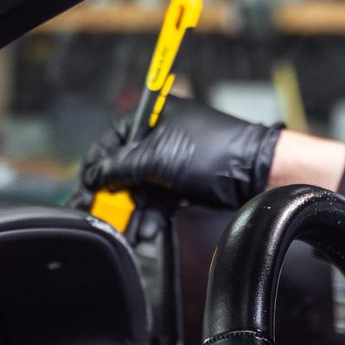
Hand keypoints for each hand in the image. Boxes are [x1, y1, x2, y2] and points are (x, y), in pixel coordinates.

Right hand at [75, 96, 282, 209]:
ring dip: (133, 210)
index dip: (97, 166)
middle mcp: (162, 135)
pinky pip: (161, 199)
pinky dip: (152, 214)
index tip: (86, 188)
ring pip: (143, 188)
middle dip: (114, 194)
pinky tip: (144, 229)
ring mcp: (175, 160)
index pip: (112, 140)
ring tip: (124, 229)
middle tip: (101, 214)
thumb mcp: (158, 157)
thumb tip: (95, 175)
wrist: (258, 173)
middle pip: (126, 167)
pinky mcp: (187, 183)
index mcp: (154, 115)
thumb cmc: (215, 152)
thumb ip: (121, 167)